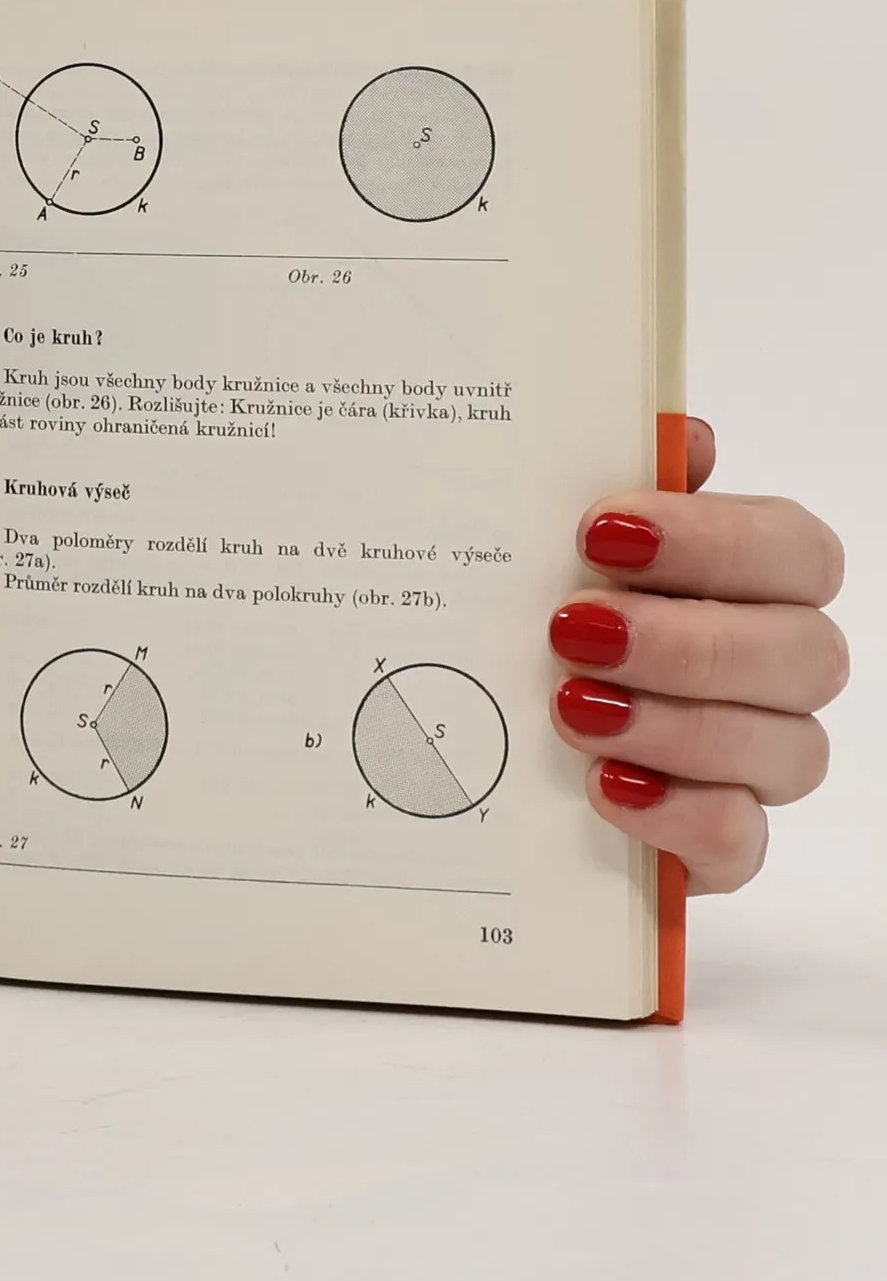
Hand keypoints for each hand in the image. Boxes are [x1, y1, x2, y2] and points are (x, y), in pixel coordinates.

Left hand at [548, 418, 845, 892]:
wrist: (476, 742)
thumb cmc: (533, 618)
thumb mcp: (549, 547)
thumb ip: (614, 484)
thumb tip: (677, 435)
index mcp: (751, 582)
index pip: (794, 550)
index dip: (713, 540)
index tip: (599, 532)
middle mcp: (773, 671)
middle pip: (805, 653)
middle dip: (686, 640)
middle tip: (571, 628)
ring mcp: (753, 763)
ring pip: (787, 750)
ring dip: (674, 725)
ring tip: (568, 706)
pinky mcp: (716, 845)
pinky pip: (740, 842)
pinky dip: (677, 813)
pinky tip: (603, 786)